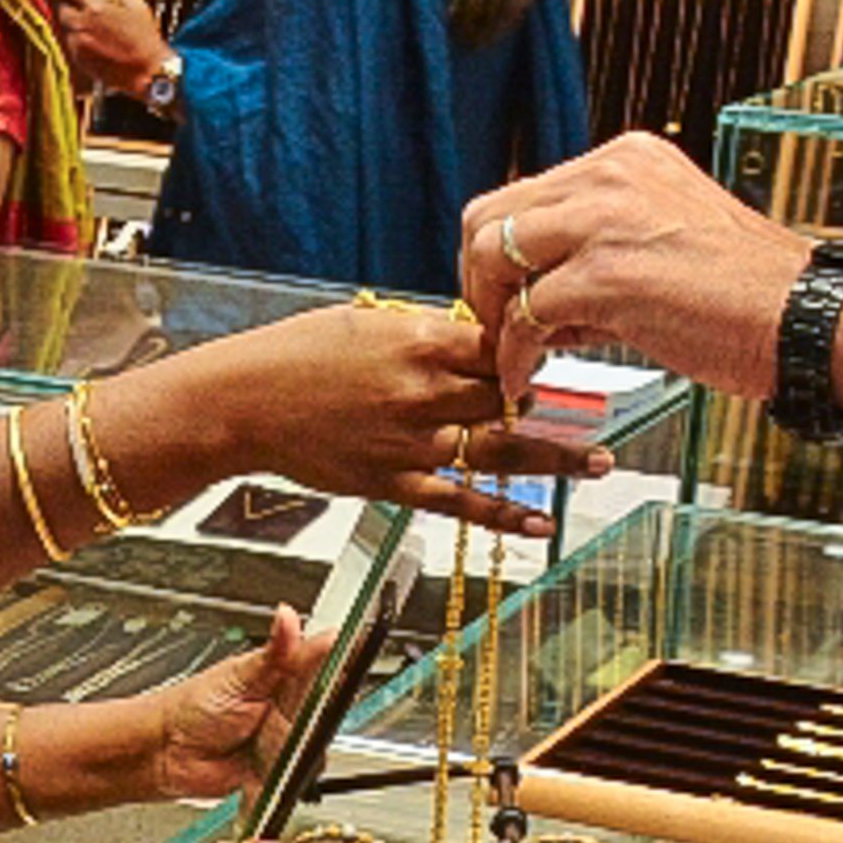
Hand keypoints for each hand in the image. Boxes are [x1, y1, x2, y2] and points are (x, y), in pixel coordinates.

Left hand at [53, 0, 171, 96]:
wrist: (147, 72)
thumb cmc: (145, 39)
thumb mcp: (139, 8)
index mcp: (96, 7)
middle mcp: (82, 25)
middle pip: (63, 10)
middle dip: (70, 8)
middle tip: (85, 13)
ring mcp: (79, 44)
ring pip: (68, 30)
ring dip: (78, 28)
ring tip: (98, 34)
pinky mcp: (79, 61)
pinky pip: (74, 47)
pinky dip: (81, 45)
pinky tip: (99, 48)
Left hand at [120, 608, 331, 800]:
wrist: (166, 753)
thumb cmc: (192, 706)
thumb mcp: (238, 675)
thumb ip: (273, 652)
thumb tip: (288, 616)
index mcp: (284, 674)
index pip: (328, 664)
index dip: (343, 666)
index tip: (348, 669)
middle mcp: (290, 705)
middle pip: (326, 713)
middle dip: (308, 722)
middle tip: (278, 720)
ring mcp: (286, 738)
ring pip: (313, 748)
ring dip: (289, 751)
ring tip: (257, 744)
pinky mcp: (279, 770)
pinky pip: (295, 778)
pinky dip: (280, 779)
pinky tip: (256, 770)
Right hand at [169, 304, 601, 533]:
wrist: (242, 403)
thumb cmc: (295, 354)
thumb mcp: (363, 322)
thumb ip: (423, 332)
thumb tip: (473, 336)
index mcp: (416, 341)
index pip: (499, 342)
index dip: (531, 348)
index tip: (555, 349)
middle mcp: (421, 392)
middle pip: (509, 395)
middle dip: (548, 399)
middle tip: (591, 404)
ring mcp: (410, 441)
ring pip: (499, 449)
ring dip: (556, 458)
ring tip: (600, 462)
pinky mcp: (393, 482)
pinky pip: (460, 501)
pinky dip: (505, 513)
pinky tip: (541, 521)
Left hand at [460, 137, 814, 402]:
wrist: (808, 321)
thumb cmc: (749, 297)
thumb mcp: (664, 247)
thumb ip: (596, 258)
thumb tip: (536, 299)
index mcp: (626, 160)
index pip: (523, 195)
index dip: (501, 256)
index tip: (506, 301)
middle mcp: (610, 174)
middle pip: (489, 216)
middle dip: (479, 280)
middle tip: (495, 328)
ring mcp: (605, 220)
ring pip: (492, 255)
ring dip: (490, 313)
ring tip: (511, 354)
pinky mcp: (607, 275)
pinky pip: (524, 312)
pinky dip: (515, 352)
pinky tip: (527, 377)